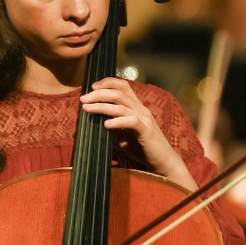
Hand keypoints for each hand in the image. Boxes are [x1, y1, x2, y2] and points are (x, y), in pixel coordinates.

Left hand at [80, 77, 196, 187]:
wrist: (162, 162)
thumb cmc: (141, 148)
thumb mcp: (122, 134)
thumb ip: (112, 125)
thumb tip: (93, 121)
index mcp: (136, 106)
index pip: (123, 86)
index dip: (107, 82)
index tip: (92, 87)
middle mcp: (140, 109)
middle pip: (118, 93)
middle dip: (98, 94)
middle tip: (83, 99)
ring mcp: (144, 119)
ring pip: (121, 106)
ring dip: (102, 106)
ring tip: (87, 109)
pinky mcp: (147, 131)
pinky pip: (131, 121)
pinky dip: (117, 121)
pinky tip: (106, 125)